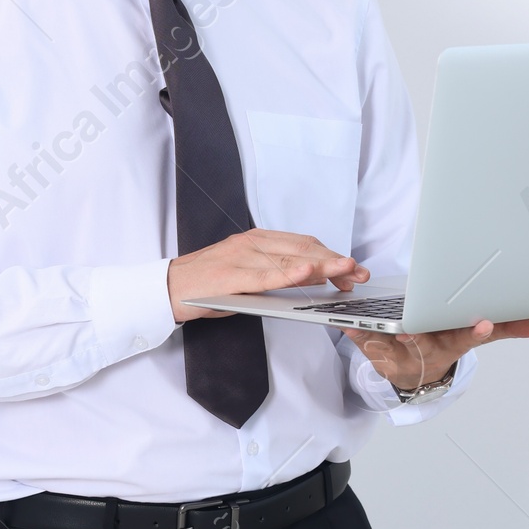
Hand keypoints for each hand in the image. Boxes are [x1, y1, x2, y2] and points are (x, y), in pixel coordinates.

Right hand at [168, 228, 364, 323]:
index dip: (332, 255)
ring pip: (289, 259)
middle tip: (359, 274)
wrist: (169, 288)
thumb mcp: (247, 274)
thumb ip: (276, 273)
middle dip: (335, 261)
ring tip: (346, 272)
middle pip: (303, 248)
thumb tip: (312, 278)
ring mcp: (242, 257)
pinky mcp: (230, 276)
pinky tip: (308, 274)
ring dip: (322, 266)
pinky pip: (265, 275)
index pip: (304, 244)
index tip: (353, 269)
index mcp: (259, 240)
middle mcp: (253, 243)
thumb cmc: (208, 284)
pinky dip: (288, 274)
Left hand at [344, 316, 528, 392]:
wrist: (413, 372)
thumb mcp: (470, 337)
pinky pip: (364, 343)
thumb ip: (505, 329)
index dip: (476, 333)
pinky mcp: (376, 353)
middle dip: (418, 337)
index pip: (467, 340)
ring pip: (390, 346)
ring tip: (370, 324)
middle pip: (424, 344)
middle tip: (412, 330)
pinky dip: (355, 334)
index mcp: (449, 345)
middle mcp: (425, 352)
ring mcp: (400, 355)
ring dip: (379, 338)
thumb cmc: (442, 345)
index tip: (486, 324)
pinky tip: (348, 323)